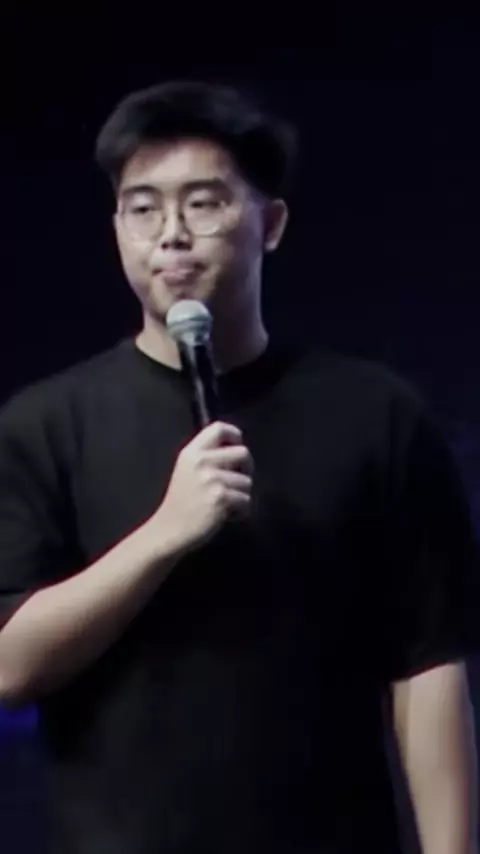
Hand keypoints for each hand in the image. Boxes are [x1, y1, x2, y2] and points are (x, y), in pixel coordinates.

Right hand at [155, 421, 253, 552]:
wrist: (169, 530)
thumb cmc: (180, 503)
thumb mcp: (186, 470)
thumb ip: (206, 457)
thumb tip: (236, 450)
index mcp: (192, 453)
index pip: (218, 428)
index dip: (234, 434)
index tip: (238, 445)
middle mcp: (202, 462)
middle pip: (243, 453)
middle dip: (247, 468)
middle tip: (238, 482)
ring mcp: (212, 479)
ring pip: (247, 482)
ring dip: (241, 496)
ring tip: (224, 505)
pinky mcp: (221, 498)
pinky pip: (246, 501)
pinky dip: (240, 512)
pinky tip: (225, 516)